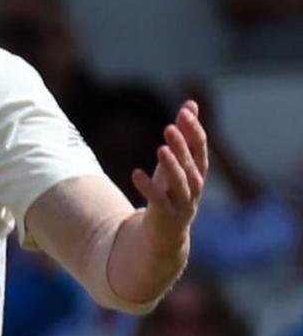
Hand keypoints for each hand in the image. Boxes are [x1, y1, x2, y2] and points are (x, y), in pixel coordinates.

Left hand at [130, 100, 207, 240]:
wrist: (167, 232)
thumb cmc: (172, 189)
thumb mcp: (177, 161)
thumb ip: (184, 134)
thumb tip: (191, 103)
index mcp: (198, 171)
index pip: (200, 148)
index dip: (194, 130)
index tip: (185, 112)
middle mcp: (194, 186)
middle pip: (191, 164)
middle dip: (182, 146)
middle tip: (169, 127)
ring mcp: (183, 202)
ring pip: (181, 183)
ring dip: (172, 165)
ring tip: (161, 148)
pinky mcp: (166, 215)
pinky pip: (158, 201)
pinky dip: (148, 187)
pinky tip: (135, 173)